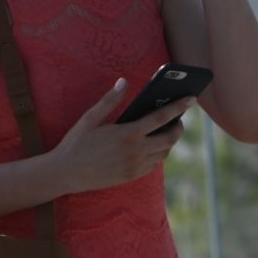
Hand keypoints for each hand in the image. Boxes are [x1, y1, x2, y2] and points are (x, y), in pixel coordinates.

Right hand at [46, 78, 194, 195]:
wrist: (67, 173)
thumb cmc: (77, 142)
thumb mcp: (90, 118)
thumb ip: (110, 100)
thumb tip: (124, 82)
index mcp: (128, 134)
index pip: (161, 117)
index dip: (178, 107)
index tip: (191, 98)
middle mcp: (136, 151)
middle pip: (170, 138)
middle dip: (179, 126)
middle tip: (179, 118)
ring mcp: (136, 166)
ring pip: (164, 152)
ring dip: (169, 140)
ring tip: (166, 129)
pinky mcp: (133, 175)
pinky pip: (155, 164)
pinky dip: (159, 153)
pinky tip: (152, 146)